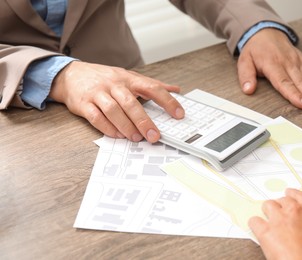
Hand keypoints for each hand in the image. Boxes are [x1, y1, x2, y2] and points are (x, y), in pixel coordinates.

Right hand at [50, 61, 183, 141]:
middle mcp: (114, 85)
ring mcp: (98, 94)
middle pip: (131, 103)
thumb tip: (175, 89)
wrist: (71, 75)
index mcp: (129, 79)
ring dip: (126, 126)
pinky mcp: (84, 104)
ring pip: (113, 110)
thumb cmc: (105, 78)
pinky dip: (107, 128)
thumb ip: (151, 85)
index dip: (167, 101)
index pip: (152, 88)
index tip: (179, 114)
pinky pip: (96, 117)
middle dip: (144, 121)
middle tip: (154, 136)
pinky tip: (117, 135)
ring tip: (137, 138)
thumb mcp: (129, 77)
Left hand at [238, 28, 301, 111]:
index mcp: (273, 64)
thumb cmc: (255, 50)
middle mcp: (288, 63)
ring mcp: (298, 61)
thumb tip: (248, 90)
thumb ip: (246, 76)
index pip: (284, 82)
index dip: (294, 94)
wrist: (266, 33)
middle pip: (301, 82)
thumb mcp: (244, 61)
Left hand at [248, 188, 301, 259]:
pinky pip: (254, 221)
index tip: (288, 196)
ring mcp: (278, 219)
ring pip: (267, 205)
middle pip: (281, 200)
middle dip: (280, 208)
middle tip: (281, 218)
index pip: (297, 195)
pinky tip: (260, 231)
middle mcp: (294, 210)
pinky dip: (256, 225)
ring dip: (268, 213)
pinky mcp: (265, 230)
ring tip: (270, 223)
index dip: (291, 196)